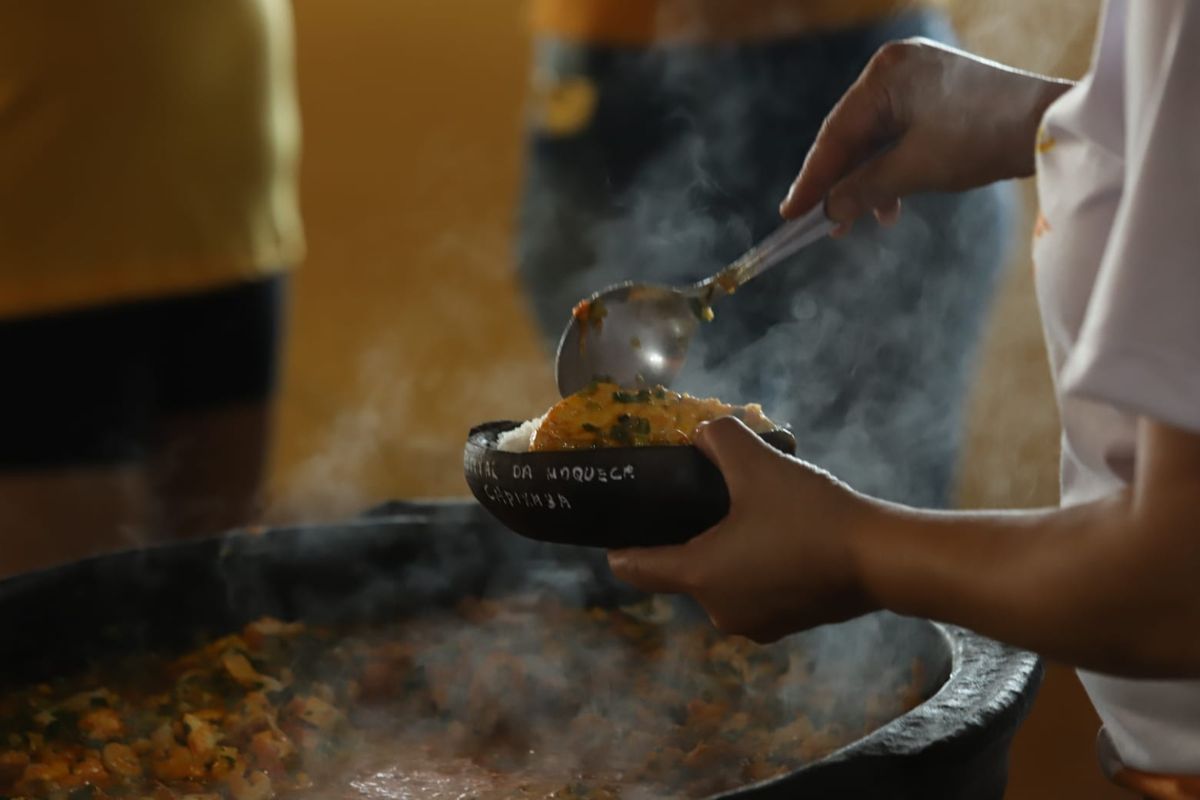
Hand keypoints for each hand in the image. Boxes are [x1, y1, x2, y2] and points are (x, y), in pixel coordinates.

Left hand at [607, 417, 878, 642]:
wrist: (880, 559)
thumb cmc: (809, 515)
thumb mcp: (759, 465)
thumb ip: (721, 440)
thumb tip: (704, 433)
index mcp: (699, 575)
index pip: (635, 568)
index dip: (621, 545)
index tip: (618, 528)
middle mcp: (719, 610)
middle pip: (683, 570)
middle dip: (690, 537)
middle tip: (704, 501)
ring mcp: (754, 624)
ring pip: (722, 580)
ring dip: (727, 552)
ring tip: (748, 514)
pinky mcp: (786, 626)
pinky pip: (755, 591)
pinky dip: (758, 568)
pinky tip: (780, 538)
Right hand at [780, 38, 1072, 231]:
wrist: (1050, 126)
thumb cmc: (980, 138)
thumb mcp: (913, 170)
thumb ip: (863, 189)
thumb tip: (827, 212)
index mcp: (885, 73)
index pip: (835, 134)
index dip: (812, 180)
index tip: (790, 215)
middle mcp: (897, 68)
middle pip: (853, 136)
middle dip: (841, 184)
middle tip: (822, 227)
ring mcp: (919, 79)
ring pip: (876, 140)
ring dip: (868, 183)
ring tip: (863, 222)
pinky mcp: (939, 96)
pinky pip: (899, 136)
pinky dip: (892, 170)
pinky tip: (892, 204)